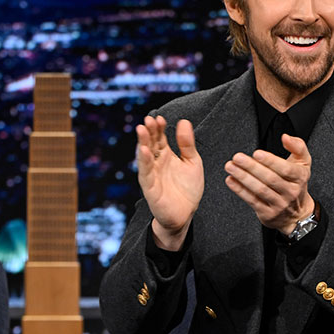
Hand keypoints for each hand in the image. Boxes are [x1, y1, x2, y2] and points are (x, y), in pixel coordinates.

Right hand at [136, 116, 203, 249]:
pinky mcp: (150, 188)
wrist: (186, 214)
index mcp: (166, 155)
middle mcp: (156, 163)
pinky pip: (146, 173)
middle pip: (150, 143)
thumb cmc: (188, 189)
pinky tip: (145, 151)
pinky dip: (144, 162)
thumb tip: (184, 121)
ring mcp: (152, 175)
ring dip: (142, 143)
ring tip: (142, 129)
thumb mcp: (192, 162)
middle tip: (150, 120)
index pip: (160, 137)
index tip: (161, 119)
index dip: (159, 128)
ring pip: (145, 156)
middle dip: (150, 132)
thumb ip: (187, 144)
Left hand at [224, 133, 314, 234]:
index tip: (256, 154)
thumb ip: (297, 146)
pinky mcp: (268, 214)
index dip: (270, 161)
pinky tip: (231, 180)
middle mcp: (291, 192)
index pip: (285, 169)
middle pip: (270, 179)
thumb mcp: (303, 163)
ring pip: (260, 190)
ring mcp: (279, 204)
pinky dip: (240, 190)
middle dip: (251, 167)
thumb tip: (285, 137)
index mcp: (300, 177)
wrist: (296, 214)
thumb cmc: (296, 183)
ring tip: (231, 167)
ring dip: (243, 178)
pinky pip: (252, 200)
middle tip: (237, 158)